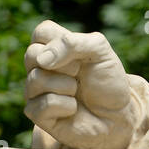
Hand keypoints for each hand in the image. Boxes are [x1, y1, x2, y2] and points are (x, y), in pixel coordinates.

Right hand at [24, 20, 135, 148]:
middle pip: (32, 54)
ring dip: (67, 86)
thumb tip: (43, 59)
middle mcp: (40, 67)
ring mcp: (35, 90)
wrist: (117, 115)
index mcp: (54, 48)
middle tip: (79, 74)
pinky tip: (73, 109)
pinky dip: (66, 106)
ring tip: (77, 92)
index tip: (81, 56)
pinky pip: (43, 104)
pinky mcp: (36, 113)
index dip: (62, 43)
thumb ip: (74, 43)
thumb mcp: (100, 52)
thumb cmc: (108, 82)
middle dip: (65, 65)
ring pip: (36, 79)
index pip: (41, 32)